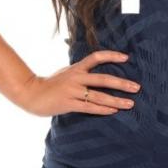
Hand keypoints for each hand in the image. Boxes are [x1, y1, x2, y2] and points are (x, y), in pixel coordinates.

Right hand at [17, 50, 138, 116]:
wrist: (31, 94)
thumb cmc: (51, 84)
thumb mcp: (66, 72)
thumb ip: (81, 72)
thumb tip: (98, 72)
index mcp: (76, 68)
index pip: (96, 57)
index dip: (111, 56)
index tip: (126, 58)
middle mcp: (76, 77)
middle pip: (103, 79)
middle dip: (122, 84)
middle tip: (137, 87)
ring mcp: (72, 91)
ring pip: (98, 95)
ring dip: (116, 100)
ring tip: (130, 104)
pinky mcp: (68, 103)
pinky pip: (89, 107)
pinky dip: (103, 109)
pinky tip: (114, 111)